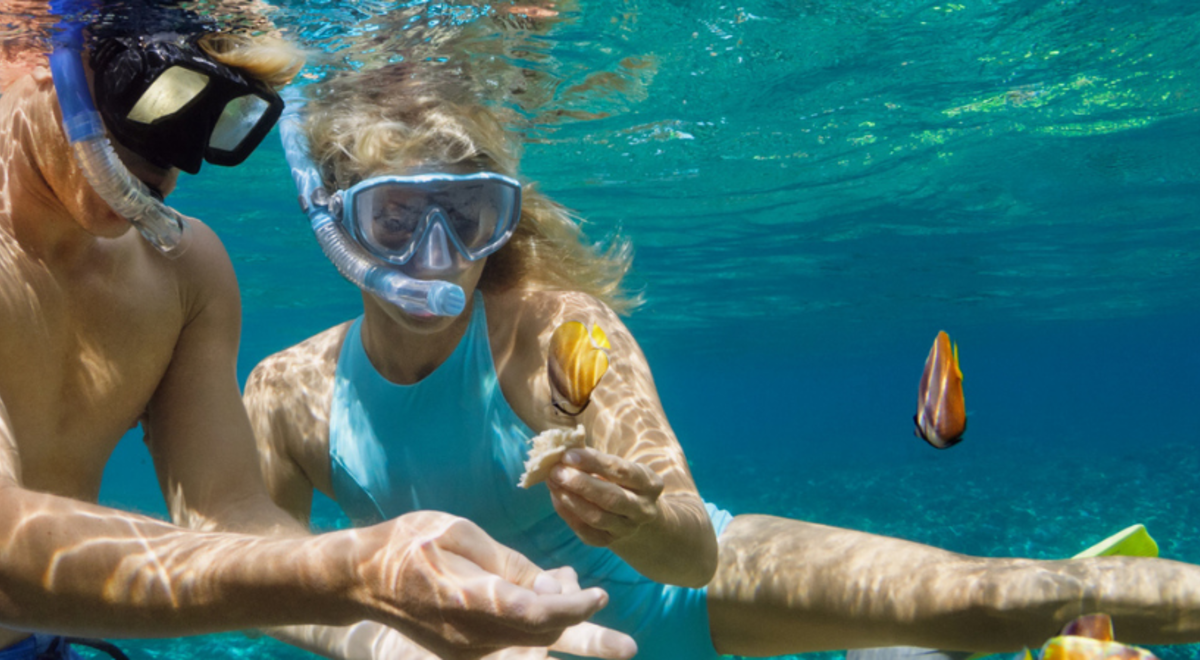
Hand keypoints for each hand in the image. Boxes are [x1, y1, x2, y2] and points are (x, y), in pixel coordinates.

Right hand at [356, 511, 622, 659]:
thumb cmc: (410, 543)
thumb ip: (508, 562)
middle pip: (542, 637)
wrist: (359, 579)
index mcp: (472, 599)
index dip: (573, 607)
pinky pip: (513, 641)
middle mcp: (473, 634)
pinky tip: (548, 591)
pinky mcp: (465, 652)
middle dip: (588, 638)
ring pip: (531, 640)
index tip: (598, 594)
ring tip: (581, 593)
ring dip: (561, 619)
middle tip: (628, 648)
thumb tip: (552, 583)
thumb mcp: (460, 534)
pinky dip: (538, 621)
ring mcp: (468, 650)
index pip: (536, 612)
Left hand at [546, 447, 663, 546]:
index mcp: (649, 484)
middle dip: (580, 483)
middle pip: (611, 498)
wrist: (635, 513)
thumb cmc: (621, 481)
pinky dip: (568, 514)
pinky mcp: (609, 541)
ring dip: (570, 499)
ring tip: (552, 482)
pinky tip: (556, 497)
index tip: (569, 454)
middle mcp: (643, 509)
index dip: (594, 462)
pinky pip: (585, 531)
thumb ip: (595, 460)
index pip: (622, 471)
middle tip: (556, 470)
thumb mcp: (618, 467)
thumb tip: (564, 451)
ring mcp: (627, 529)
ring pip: (596, 517)